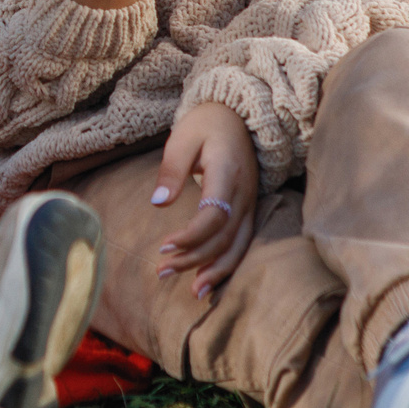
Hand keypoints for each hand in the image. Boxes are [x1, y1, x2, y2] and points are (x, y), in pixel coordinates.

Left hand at [149, 101, 260, 297]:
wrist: (237, 116)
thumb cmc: (204, 125)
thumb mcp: (182, 137)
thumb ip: (171, 170)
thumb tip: (158, 204)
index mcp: (228, 173)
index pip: (214, 216)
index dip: (190, 237)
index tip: (163, 245)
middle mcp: (244, 194)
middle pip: (224, 238)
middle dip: (194, 260)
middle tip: (162, 272)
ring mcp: (250, 204)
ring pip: (238, 247)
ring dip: (214, 270)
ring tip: (190, 291)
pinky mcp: (249, 210)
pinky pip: (242, 244)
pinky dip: (227, 265)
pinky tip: (209, 280)